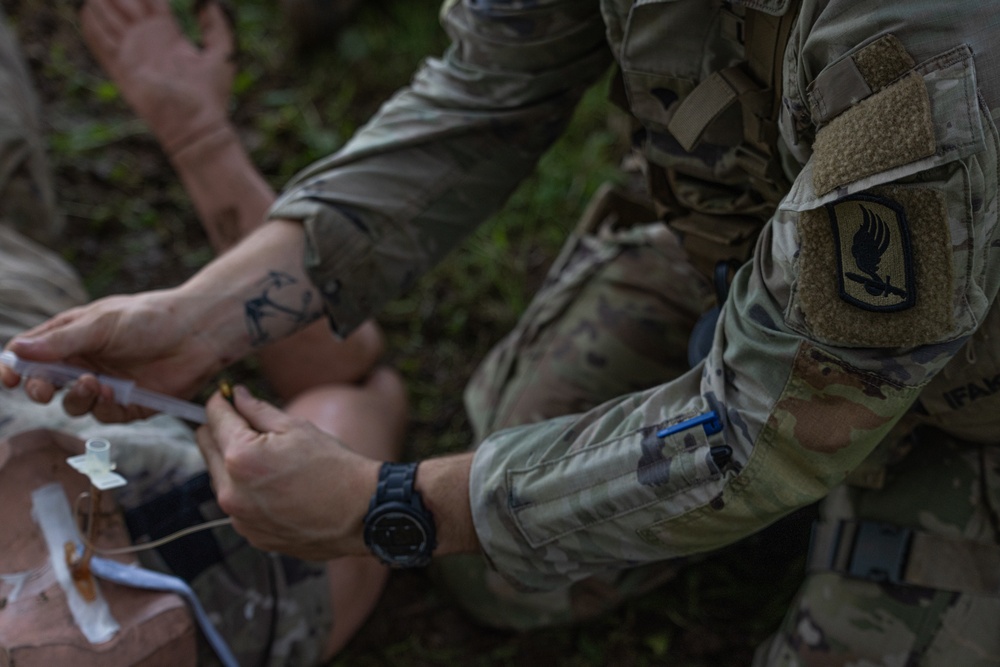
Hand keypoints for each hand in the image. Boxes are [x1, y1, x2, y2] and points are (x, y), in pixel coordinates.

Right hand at [1, 290, 223, 421]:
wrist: (197, 333)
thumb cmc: (150, 318)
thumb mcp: (101, 324)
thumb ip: (60, 341)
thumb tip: (16, 350)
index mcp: (72, 339)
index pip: (31, 356)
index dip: (14, 369)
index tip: (8, 378)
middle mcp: (85, 363)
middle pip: (46, 386)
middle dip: (39, 390)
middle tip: (44, 390)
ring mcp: (106, 385)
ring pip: (74, 406)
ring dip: (77, 398)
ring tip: (94, 383)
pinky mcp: (130, 404)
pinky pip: (105, 415)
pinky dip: (105, 407)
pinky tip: (116, 391)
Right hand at [80, 0, 235, 155]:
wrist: (196, 125)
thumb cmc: (211, 94)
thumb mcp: (221, 53)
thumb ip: (216, 26)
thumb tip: (209, 1)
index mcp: (171, 38)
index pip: (152, 5)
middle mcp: (150, 44)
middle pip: (129, 9)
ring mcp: (135, 56)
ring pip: (112, 23)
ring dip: (103, 5)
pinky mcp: (123, 70)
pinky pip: (103, 45)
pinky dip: (93, 28)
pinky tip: (86, 10)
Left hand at [197, 386, 380, 559]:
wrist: (360, 514)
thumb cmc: (334, 468)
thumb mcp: (297, 428)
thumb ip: (258, 410)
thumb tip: (237, 396)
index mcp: (241, 457)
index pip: (215, 418)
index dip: (221, 402)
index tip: (227, 396)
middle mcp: (231, 491)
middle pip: (207, 448)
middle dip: (222, 431)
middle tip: (247, 424)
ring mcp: (239, 517)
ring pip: (220, 477)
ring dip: (234, 463)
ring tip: (270, 459)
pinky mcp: (250, 534)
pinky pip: (237, 504)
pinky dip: (247, 491)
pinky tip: (276, 486)